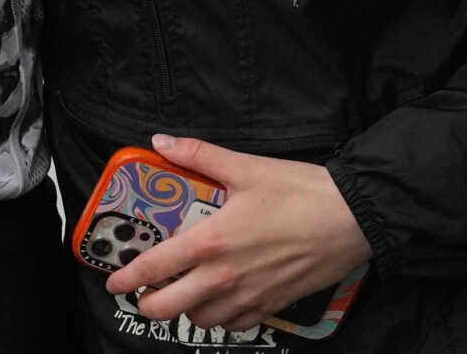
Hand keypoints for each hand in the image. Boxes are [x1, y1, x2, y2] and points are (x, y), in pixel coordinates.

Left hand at [108, 134, 370, 331]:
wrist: (353, 218)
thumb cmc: (300, 191)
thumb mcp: (246, 167)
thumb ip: (199, 155)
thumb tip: (162, 142)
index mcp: (211, 242)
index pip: (155, 268)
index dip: (127, 278)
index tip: (114, 281)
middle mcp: (224, 277)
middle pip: (168, 307)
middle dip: (148, 304)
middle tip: (144, 293)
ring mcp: (249, 297)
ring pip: (201, 320)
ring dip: (185, 310)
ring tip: (182, 292)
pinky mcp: (273, 305)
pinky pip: (236, 326)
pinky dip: (221, 319)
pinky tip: (220, 302)